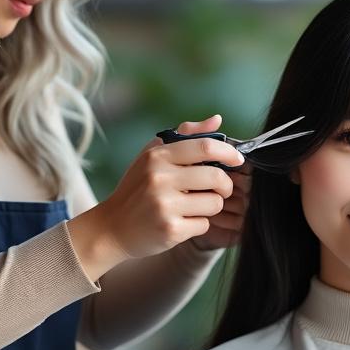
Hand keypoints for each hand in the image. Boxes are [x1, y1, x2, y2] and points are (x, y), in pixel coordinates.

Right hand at [67, 115, 240, 278]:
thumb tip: (217, 120)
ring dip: (211, 206)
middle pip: (217, 177)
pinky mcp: (171, 230)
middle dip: (225, 185)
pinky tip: (182, 222)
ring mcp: (165, 205)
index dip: (229, 153)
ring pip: (214, 203)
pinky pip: (204, 224)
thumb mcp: (152, 157)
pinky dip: (198, 224)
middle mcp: (160, 178)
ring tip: (194, 207)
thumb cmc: (137, 189)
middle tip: (220, 190)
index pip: (205, 147)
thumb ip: (185, 136)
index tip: (238, 160)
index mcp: (158, 156)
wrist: (112, 228)